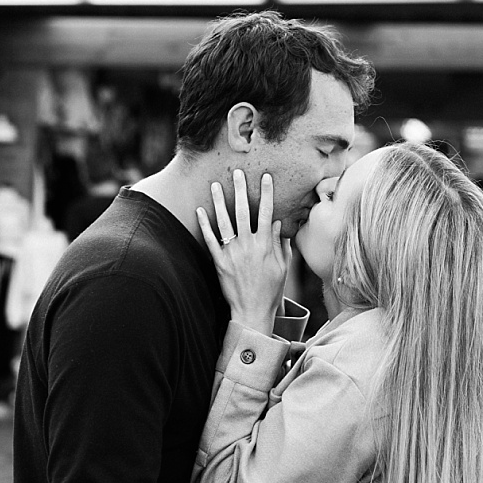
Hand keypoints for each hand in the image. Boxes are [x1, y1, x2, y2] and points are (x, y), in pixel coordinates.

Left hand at [197, 169, 290, 332]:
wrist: (253, 310)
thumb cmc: (271, 289)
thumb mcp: (282, 266)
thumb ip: (280, 243)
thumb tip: (278, 223)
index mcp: (266, 244)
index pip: (266, 213)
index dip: (266, 193)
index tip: (266, 177)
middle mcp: (248, 245)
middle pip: (244, 211)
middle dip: (241, 189)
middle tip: (237, 172)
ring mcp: (232, 253)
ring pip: (225, 222)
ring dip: (220, 202)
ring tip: (215, 185)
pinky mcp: (219, 262)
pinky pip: (210, 240)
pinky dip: (204, 225)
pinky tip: (200, 210)